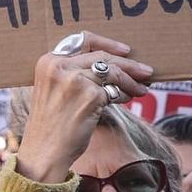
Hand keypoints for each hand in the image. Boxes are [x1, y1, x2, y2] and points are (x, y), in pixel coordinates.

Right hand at [13, 33, 153, 182]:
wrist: (44, 151)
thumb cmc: (51, 126)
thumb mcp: (54, 90)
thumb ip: (73, 73)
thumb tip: (113, 66)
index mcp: (48, 61)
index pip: (83, 40)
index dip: (107, 43)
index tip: (126, 50)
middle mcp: (59, 66)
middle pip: (103, 56)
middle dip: (129, 64)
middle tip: (146, 71)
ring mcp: (74, 80)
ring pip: (113, 72)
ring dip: (132, 80)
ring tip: (142, 88)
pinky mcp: (89, 95)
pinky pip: (115, 90)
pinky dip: (125, 94)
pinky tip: (129, 99)